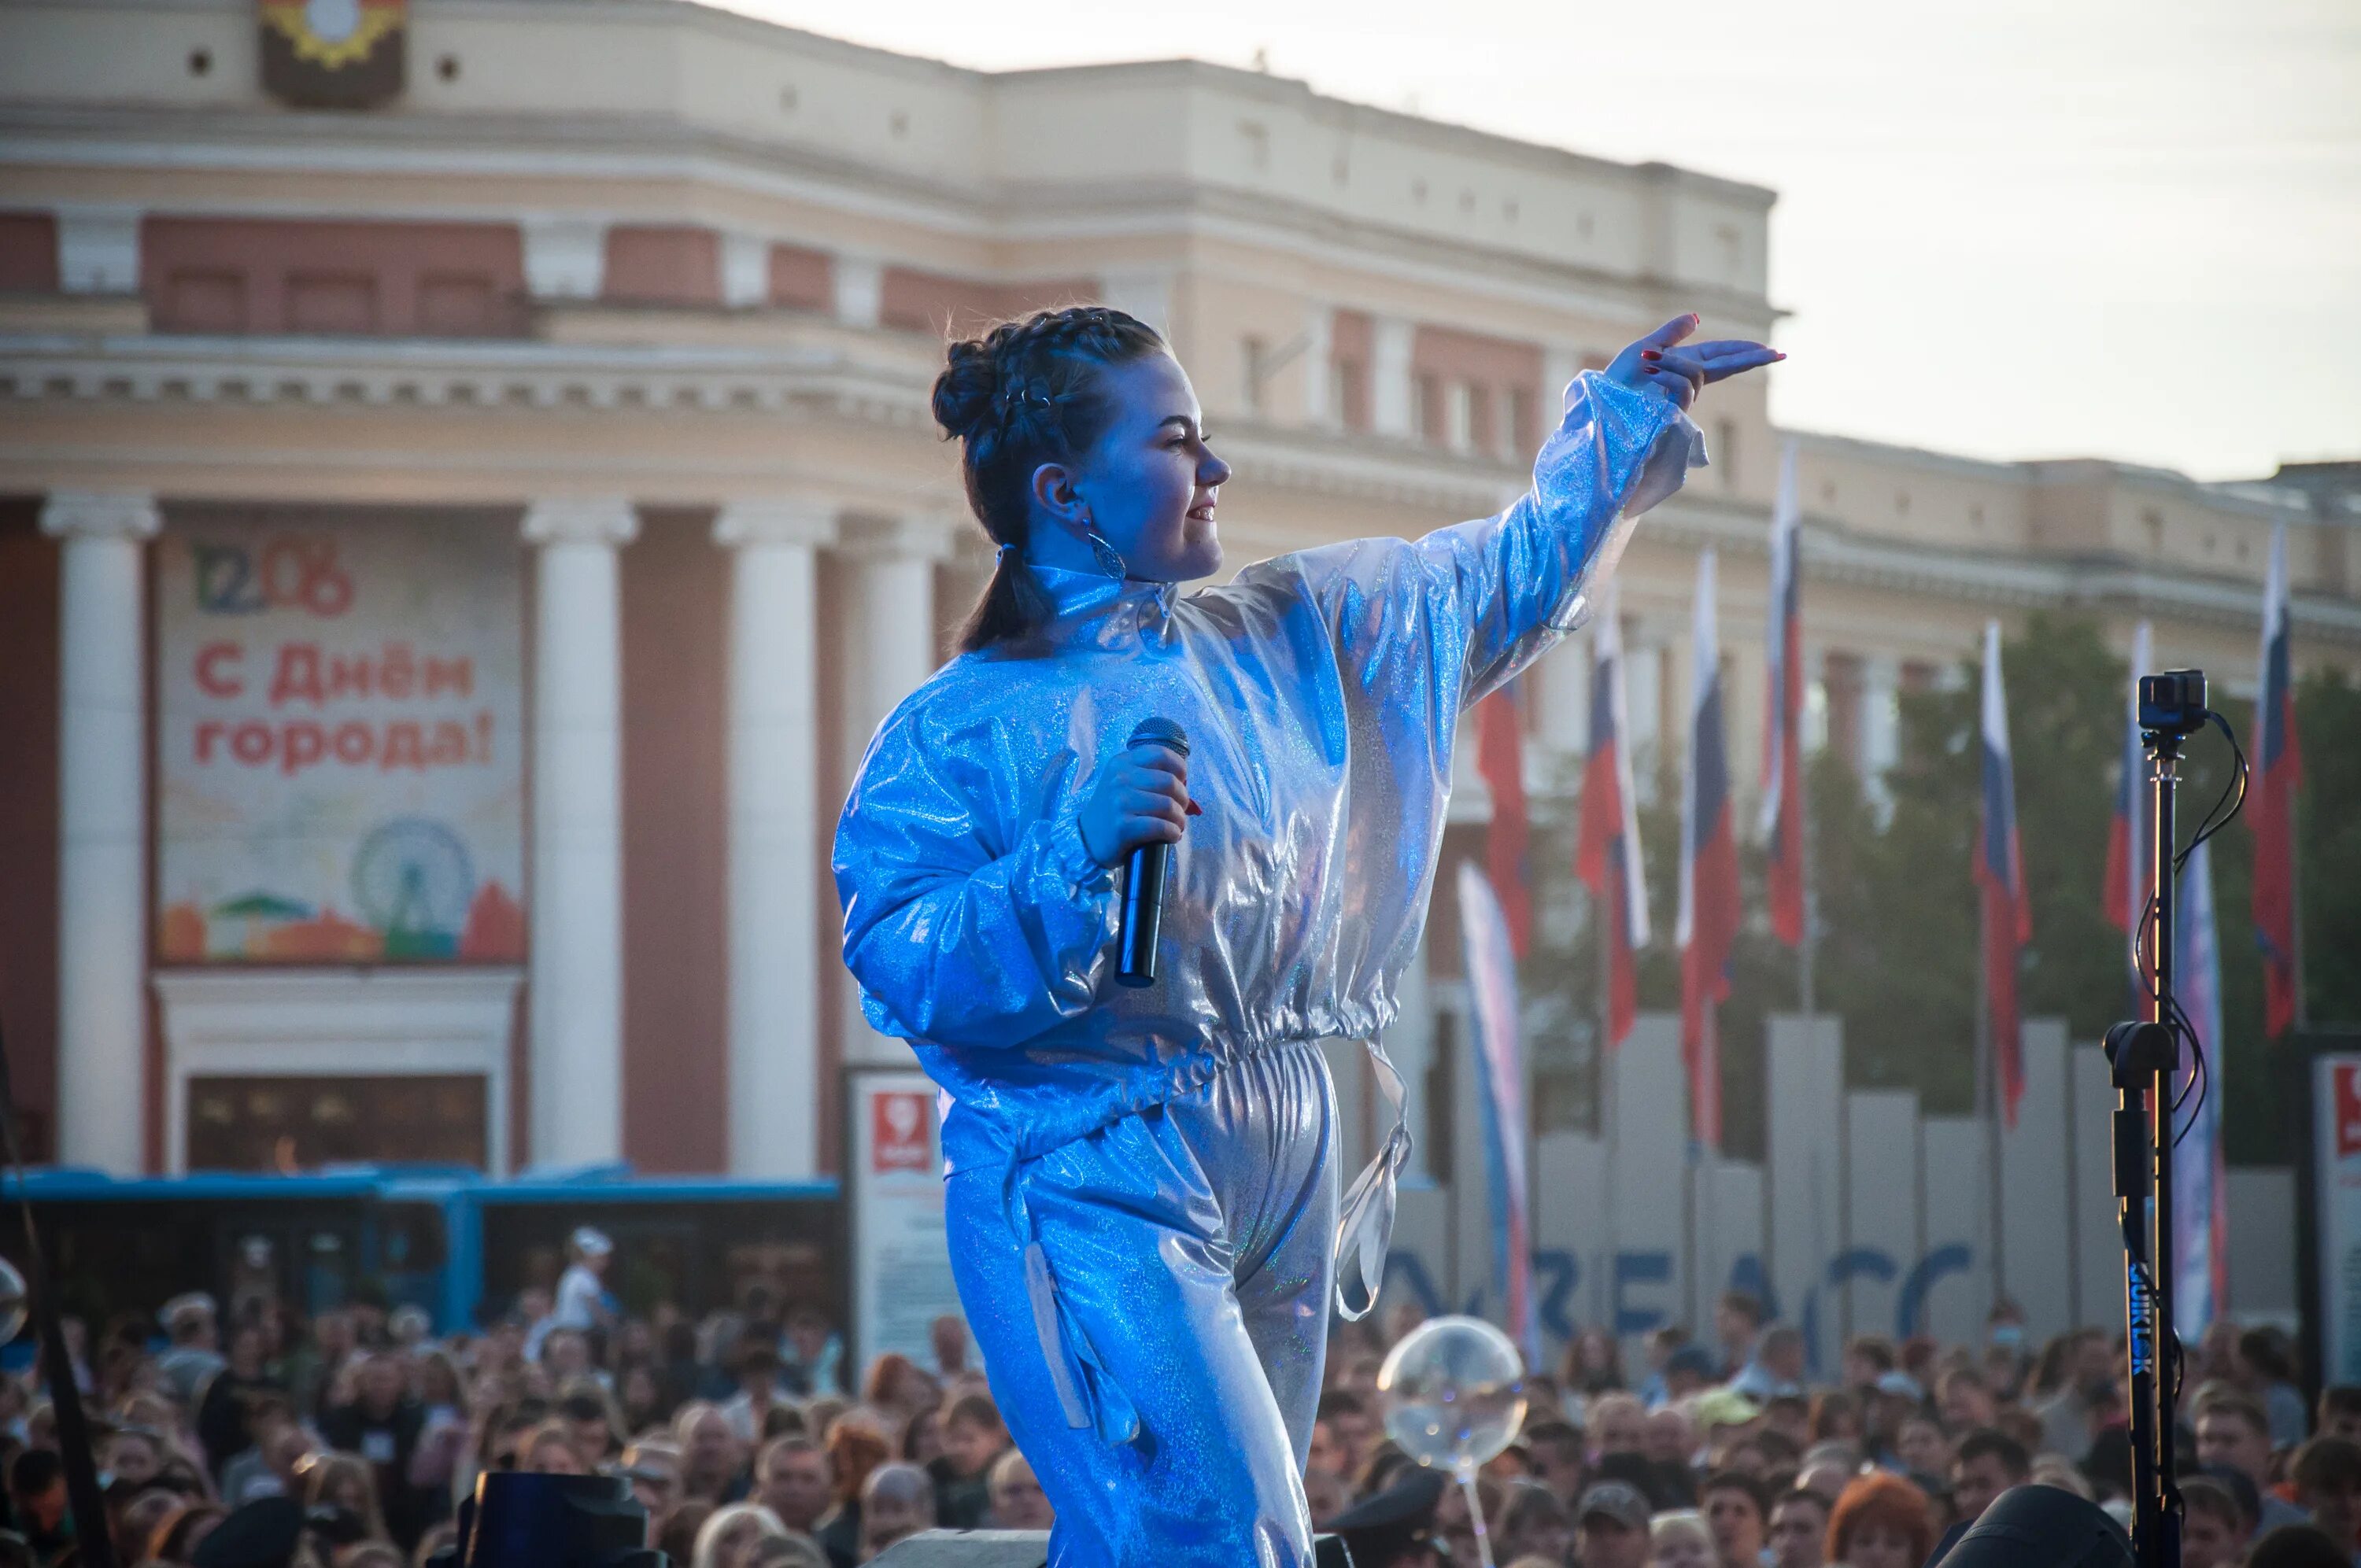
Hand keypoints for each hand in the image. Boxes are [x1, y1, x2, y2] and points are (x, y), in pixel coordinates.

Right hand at [1078, 740, 1189, 868]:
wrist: (1087, 839)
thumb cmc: (1113, 811)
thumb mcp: (1123, 783)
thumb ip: (1147, 775)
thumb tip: (1184, 782)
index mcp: (1122, 763)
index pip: (1161, 754)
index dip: (1179, 768)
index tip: (1181, 782)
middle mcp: (1119, 778)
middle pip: (1170, 782)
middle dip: (1182, 799)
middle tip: (1180, 810)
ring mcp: (1120, 802)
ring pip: (1168, 805)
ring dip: (1179, 819)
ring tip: (1177, 825)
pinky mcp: (1123, 826)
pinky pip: (1161, 826)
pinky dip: (1173, 833)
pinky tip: (1172, 836)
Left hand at [1603, 314, 1783, 411]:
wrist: (1602, 407)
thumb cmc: (1617, 382)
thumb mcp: (1644, 348)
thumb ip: (1672, 334)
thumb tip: (1697, 317)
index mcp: (1683, 367)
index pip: (1721, 357)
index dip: (1745, 353)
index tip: (1771, 350)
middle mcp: (1687, 383)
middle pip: (1726, 367)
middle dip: (1750, 359)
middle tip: (1777, 353)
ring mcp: (1682, 399)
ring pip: (1695, 373)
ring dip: (1672, 363)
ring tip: (1647, 363)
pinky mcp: (1676, 412)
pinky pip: (1682, 385)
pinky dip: (1667, 374)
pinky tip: (1650, 372)